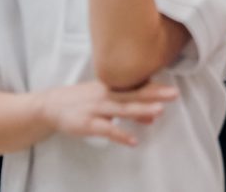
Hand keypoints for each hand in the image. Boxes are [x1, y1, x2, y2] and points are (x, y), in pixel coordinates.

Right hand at [40, 81, 177, 146]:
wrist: (51, 105)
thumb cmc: (85, 100)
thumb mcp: (107, 97)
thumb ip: (131, 104)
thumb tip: (155, 114)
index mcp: (112, 85)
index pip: (137, 84)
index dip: (155, 86)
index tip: (173, 87)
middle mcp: (106, 94)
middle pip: (134, 93)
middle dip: (155, 94)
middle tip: (174, 93)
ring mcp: (97, 108)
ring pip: (122, 108)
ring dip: (141, 110)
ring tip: (159, 111)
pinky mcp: (87, 123)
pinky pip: (107, 129)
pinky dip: (120, 135)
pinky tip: (133, 141)